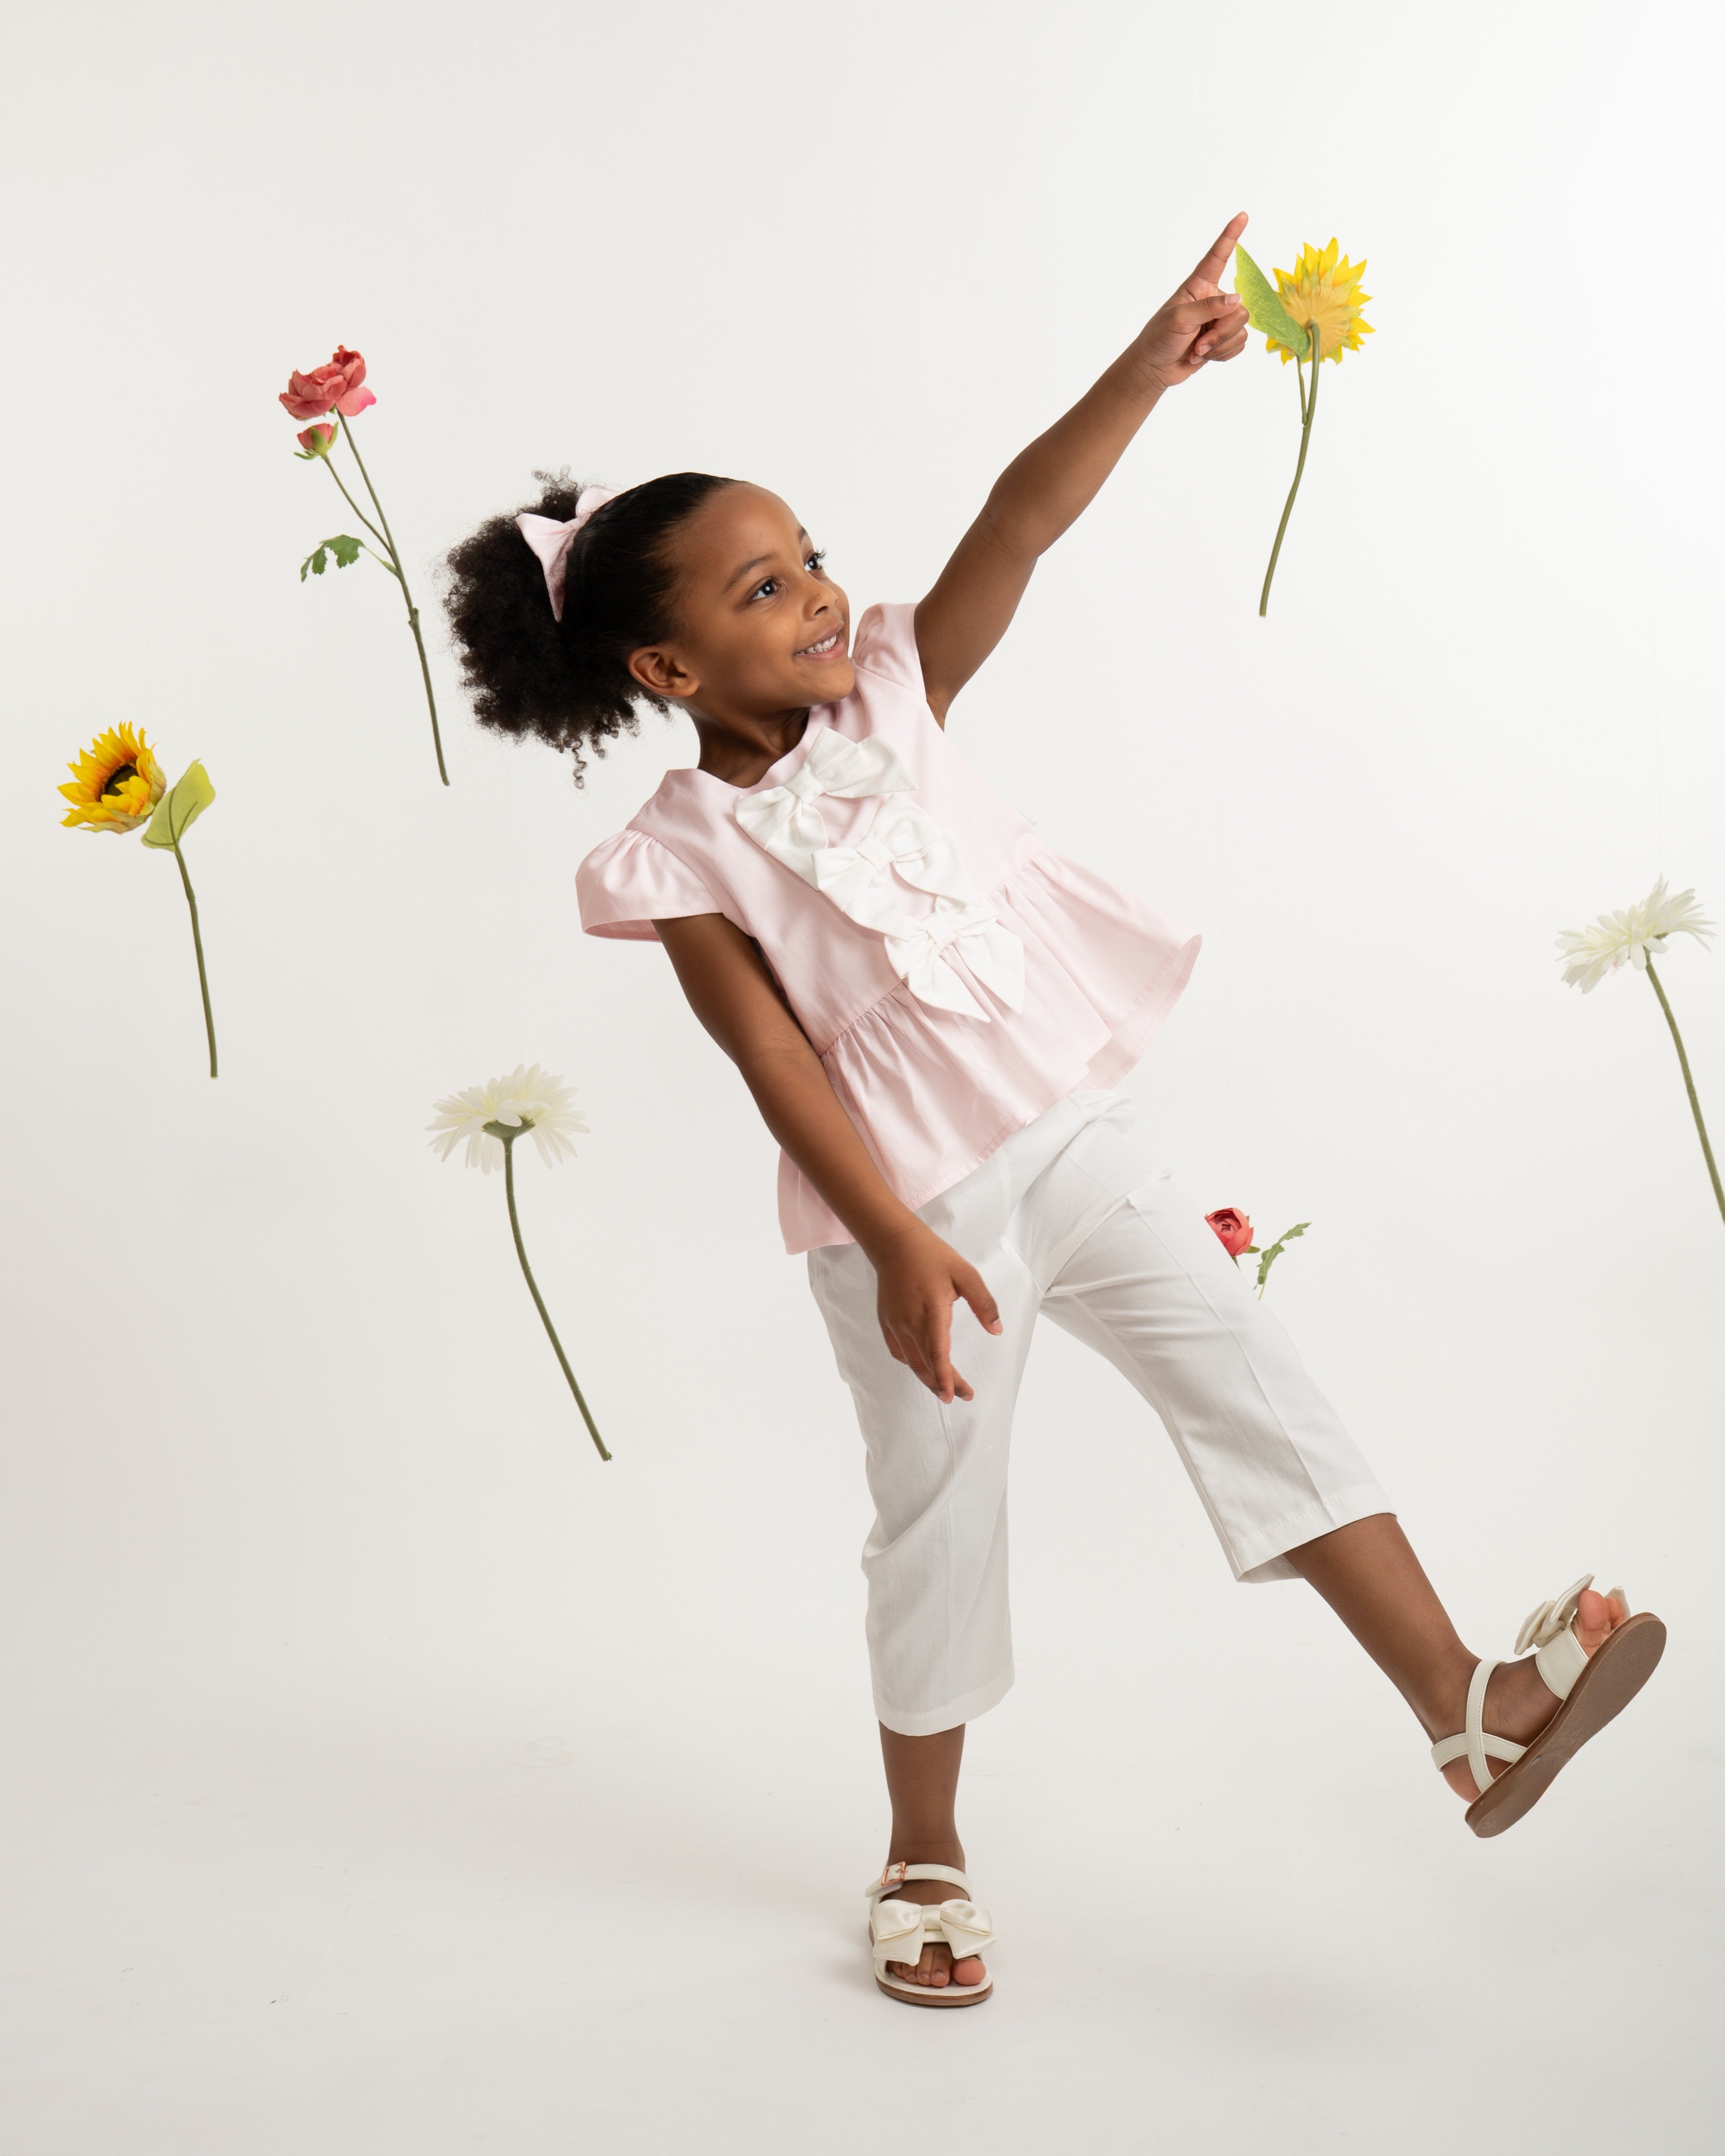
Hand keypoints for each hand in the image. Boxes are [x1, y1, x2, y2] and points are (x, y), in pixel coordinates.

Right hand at [870, 1222, 1002, 1403]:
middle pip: (926, 1363)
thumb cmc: (932, 1256)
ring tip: (945, 1388)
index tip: (954, 1395)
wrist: (895, 1244)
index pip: (937, 1351)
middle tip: (962, 1396)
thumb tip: (996, 1331)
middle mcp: (910, 1320)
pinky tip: (924, 1367)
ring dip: (928, 1378)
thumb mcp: (965, 1274)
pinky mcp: (886, 1322)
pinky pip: (899, 1352)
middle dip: (944, 1384)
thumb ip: (983, 1303)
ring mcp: (895, 1323)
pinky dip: (912, 1364)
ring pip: (911, 1361)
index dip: (945, 1377)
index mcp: (932, 1309)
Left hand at [1133, 212, 1252, 391]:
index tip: (1242, 216)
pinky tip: (1204, 357)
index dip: (1230, 236)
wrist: (1155, 368)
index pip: (1217, 257)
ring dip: (1219, 346)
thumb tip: (1237, 300)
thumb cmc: (1159, 338)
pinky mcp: (1223, 338)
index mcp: (1198, 286)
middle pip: (1239, 309)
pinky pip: (1239, 344)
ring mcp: (1219, 319)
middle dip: (1221, 332)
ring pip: (1241, 329)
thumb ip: (1207, 308)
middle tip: (1199, 345)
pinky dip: (1223, 355)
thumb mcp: (1179, 319)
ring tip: (1197, 351)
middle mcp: (1213, 299)